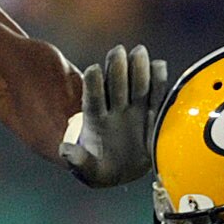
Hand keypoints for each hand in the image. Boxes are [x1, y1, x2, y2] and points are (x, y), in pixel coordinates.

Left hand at [60, 43, 168, 187]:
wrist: (124, 171)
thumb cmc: (102, 170)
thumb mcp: (89, 172)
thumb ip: (79, 162)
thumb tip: (64, 150)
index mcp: (95, 121)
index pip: (93, 99)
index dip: (93, 85)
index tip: (93, 69)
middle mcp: (114, 109)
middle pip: (115, 85)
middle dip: (116, 68)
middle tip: (118, 51)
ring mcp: (134, 109)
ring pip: (136, 84)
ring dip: (137, 67)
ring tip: (139, 52)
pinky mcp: (153, 113)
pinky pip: (156, 94)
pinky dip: (159, 80)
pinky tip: (159, 65)